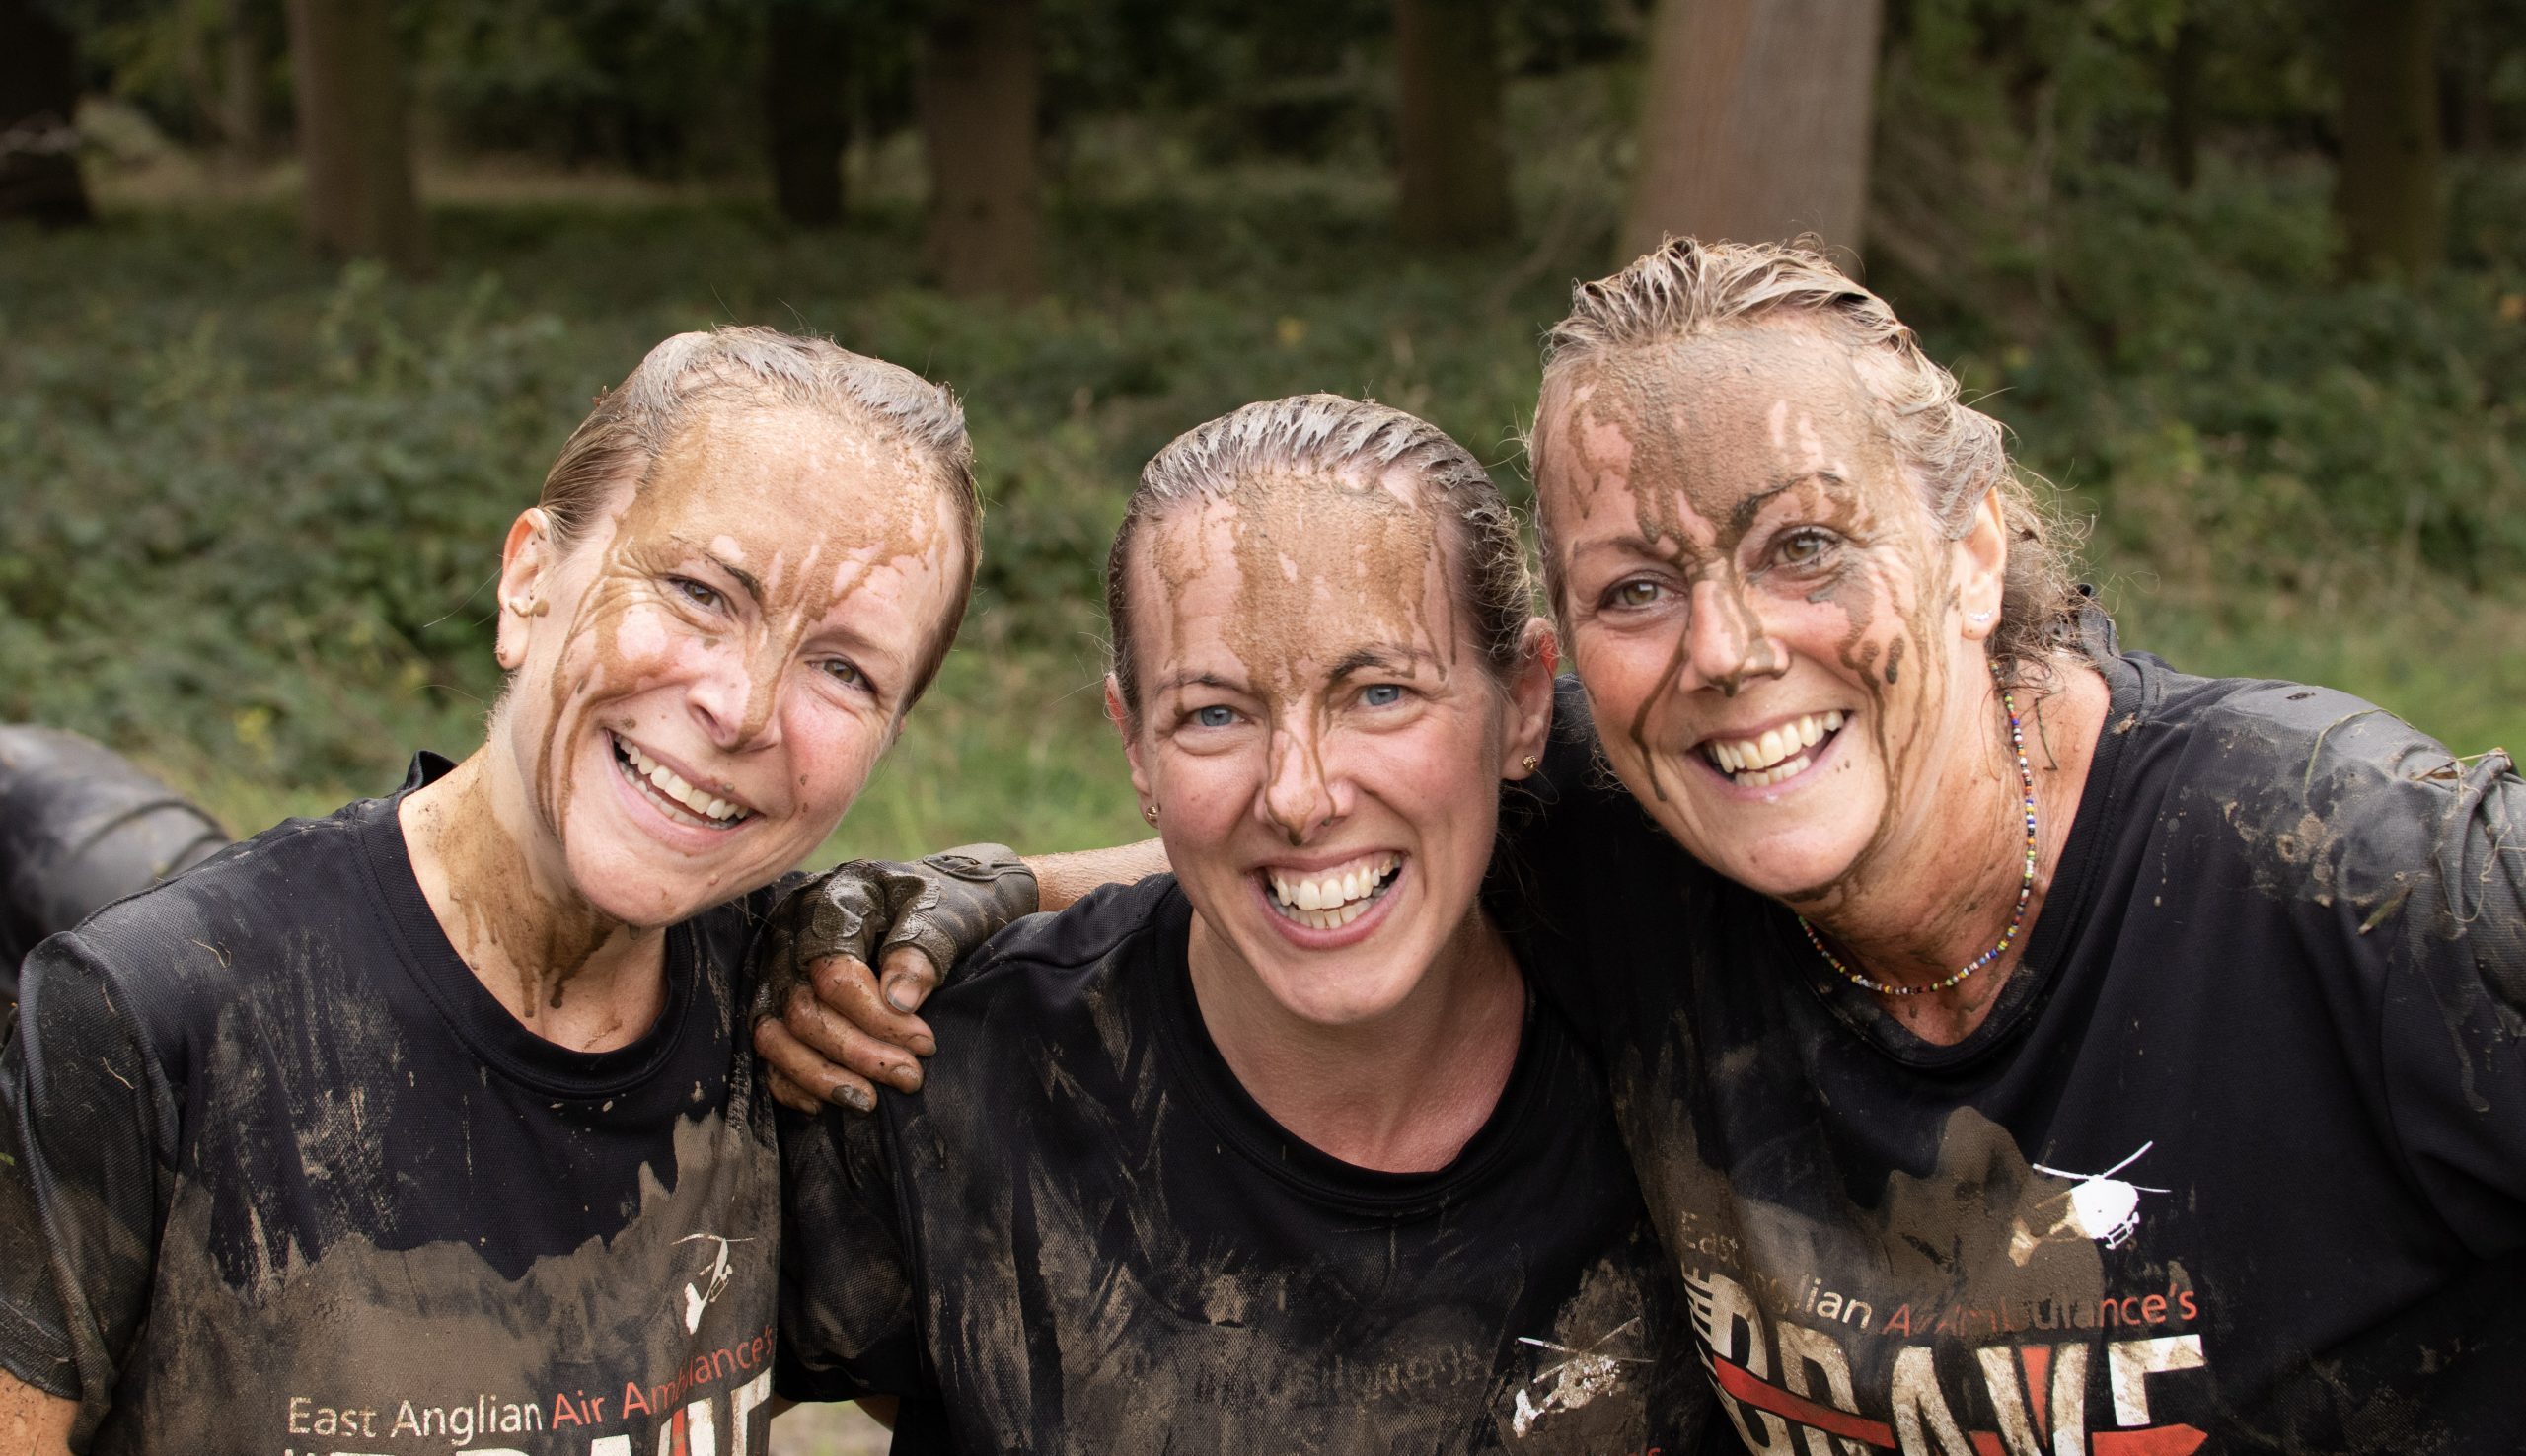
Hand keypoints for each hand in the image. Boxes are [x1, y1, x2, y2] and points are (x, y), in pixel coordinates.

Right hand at [753, 845, 1036, 1113]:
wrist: (940, 899)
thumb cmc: (944, 903)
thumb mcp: (947, 913)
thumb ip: (922, 948)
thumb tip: (899, 1000)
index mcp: (832, 903)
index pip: (834, 975)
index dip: (878, 1019)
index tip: (925, 1045)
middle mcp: (792, 937)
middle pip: (803, 1010)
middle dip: (856, 1054)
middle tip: (909, 1078)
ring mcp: (778, 971)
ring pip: (774, 1036)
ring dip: (821, 1077)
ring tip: (869, 1101)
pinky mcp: (777, 1002)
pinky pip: (766, 1052)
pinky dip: (792, 1083)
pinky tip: (829, 1104)